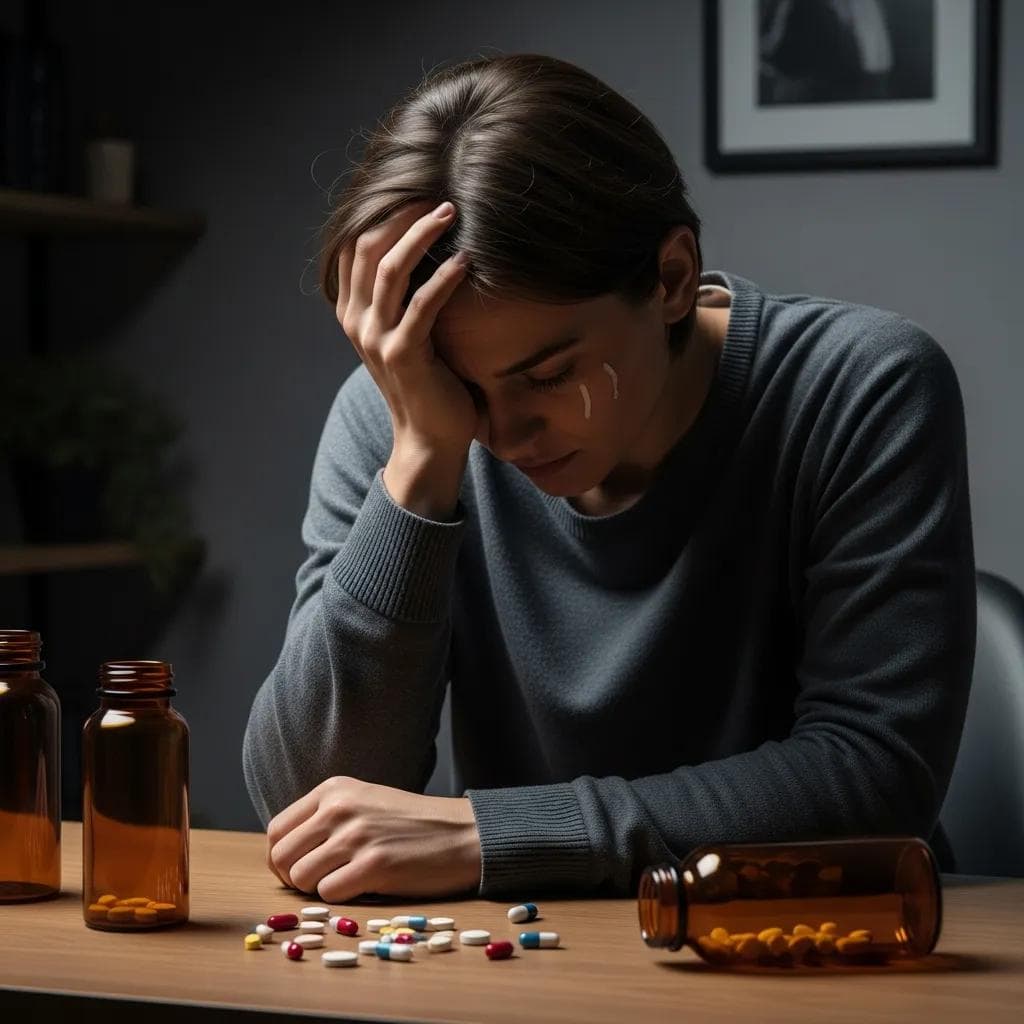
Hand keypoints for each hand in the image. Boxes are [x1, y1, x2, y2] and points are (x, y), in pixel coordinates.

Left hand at [265, 776, 481, 900]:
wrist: (462, 834)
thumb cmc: (411, 824)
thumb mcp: (364, 802)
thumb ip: (324, 818)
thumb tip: (283, 854)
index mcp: (333, 789)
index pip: (276, 830)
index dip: (281, 859)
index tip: (300, 870)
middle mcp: (340, 807)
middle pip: (281, 857)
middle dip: (293, 879)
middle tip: (320, 884)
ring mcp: (356, 835)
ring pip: (299, 878)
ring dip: (317, 890)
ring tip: (346, 883)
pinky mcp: (374, 864)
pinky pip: (328, 894)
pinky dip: (340, 899)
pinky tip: (364, 887)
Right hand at [336, 199, 481, 462]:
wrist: (429, 438)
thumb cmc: (428, 381)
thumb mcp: (407, 332)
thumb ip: (404, 296)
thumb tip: (429, 246)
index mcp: (352, 310)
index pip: (355, 245)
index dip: (381, 212)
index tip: (414, 187)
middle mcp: (357, 321)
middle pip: (369, 247)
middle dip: (401, 214)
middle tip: (436, 192)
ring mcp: (376, 338)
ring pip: (390, 269)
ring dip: (421, 235)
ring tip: (450, 213)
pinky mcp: (403, 355)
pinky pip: (422, 306)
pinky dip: (443, 279)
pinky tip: (465, 260)